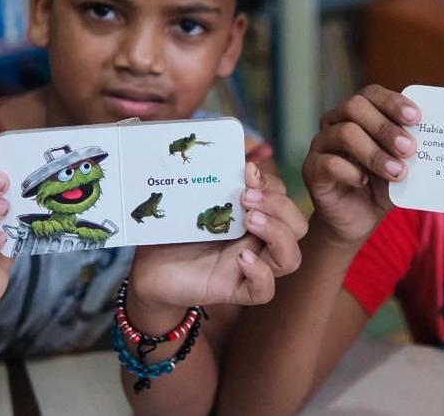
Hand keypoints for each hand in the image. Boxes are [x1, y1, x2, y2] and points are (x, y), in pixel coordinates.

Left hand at [129, 162, 307, 314]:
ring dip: (278, 234)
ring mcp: (248, 267)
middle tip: (246, 198)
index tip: (247, 171)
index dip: (271, 184)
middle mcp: (256, 241)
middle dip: (280, 206)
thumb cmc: (169, 232)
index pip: (282, 196)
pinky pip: (264, 291)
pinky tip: (242, 259)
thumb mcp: (187, 200)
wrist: (146, 270)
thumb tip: (221, 152)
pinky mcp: (233, 290)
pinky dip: (260, 274)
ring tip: (250, 221)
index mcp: (249, 215)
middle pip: (298, 225)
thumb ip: (205, 178)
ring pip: (291, 258)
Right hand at [302, 85, 419, 245]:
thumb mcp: (400, 164)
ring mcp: (321, 144)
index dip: (393, 102)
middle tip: (409, 148)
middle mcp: (336, 123)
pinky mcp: (311, 169)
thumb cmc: (380, 186)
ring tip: (397, 173)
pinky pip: (328, 162)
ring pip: (344, 133)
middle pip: (355, 106)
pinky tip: (365, 182)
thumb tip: (432, 138)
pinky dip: (351, 172)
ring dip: (375, 153)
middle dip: (386, 127)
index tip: (416, 118)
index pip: (372, 94)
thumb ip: (409, 149)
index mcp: (358, 114)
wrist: (357, 220)